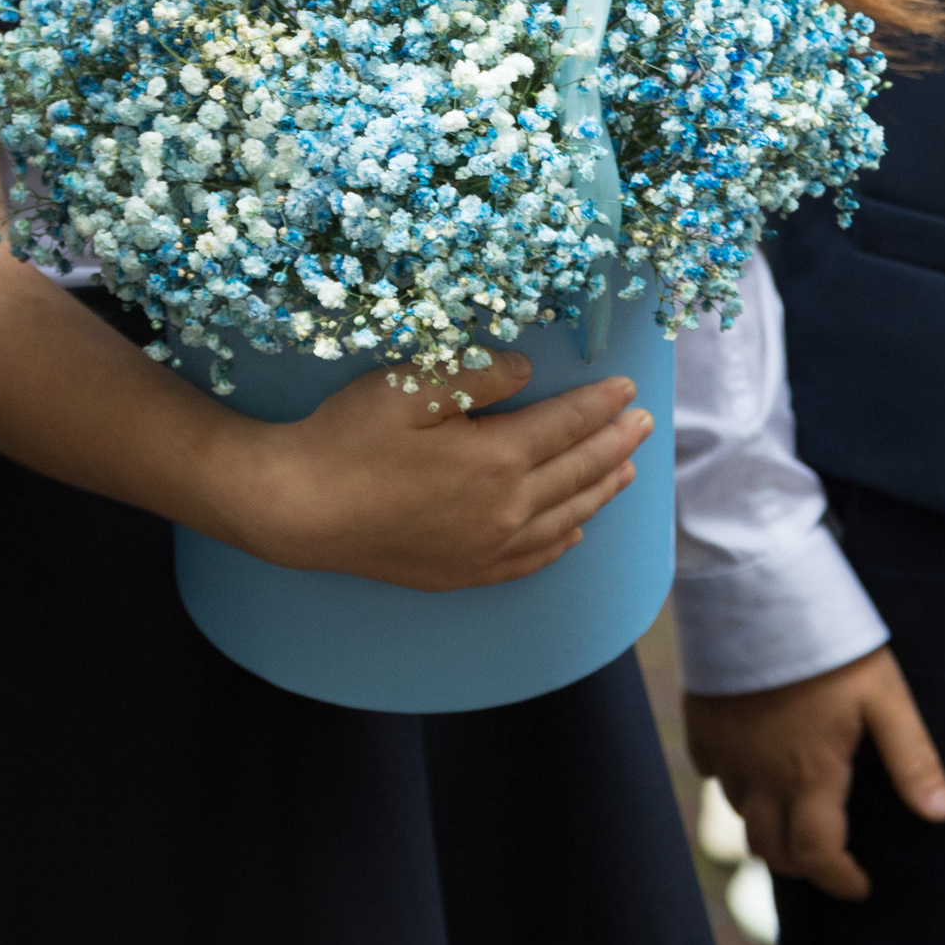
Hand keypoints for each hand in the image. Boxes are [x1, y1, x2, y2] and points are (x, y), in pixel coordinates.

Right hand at [218, 348, 649, 589]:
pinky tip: (574, 532)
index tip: (627, 388)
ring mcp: (487, 548)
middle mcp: (505, 510)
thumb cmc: (347, 438)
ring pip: (565, 517)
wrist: (300, 509)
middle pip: (577, 472)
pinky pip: (532, 560)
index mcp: (496, 460)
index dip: (600, 404)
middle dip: (615, 443)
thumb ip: (477, 375)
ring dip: (601, 491)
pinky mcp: (464, 573)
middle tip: (645, 423)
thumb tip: (528, 371)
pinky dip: (562, 541)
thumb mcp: (408, 387)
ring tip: (626, 471)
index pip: (567, 426)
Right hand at [684, 645, 944, 900]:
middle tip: (827, 855)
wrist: (756, 590)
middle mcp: (759, 775)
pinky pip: (709, 771)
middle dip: (801, 863)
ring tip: (794, 809)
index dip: (839, 880)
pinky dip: (730, 781)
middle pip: (769, 848)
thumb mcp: (884, 696)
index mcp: (808, 775)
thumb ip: (912, 758)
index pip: (817, 855)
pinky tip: (750, 763)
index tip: (859, 885)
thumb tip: (942, 813)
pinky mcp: (700, 722)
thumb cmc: (829, 644)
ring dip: (767, 823)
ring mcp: (725, 750)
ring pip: (739, 812)